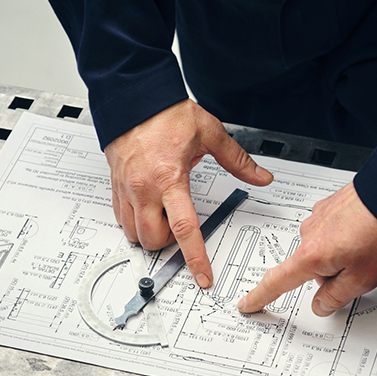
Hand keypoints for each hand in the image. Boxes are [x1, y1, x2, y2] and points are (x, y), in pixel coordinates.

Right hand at [105, 99, 272, 287]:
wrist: (134, 98)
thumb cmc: (166, 113)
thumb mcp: (209, 133)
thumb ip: (238, 161)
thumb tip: (261, 177)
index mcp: (169, 178)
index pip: (185, 229)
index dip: (195, 258)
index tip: (203, 276)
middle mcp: (144, 188)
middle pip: (153, 240)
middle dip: (169, 245)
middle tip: (182, 229)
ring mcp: (126, 189)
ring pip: (134, 234)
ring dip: (151, 235)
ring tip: (165, 216)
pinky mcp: (115, 186)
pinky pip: (121, 219)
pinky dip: (135, 223)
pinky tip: (148, 209)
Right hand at [237, 182, 376, 315]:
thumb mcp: (362, 279)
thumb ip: (336, 297)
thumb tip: (320, 305)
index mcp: (311, 255)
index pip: (277, 282)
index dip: (260, 297)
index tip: (247, 304)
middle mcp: (310, 233)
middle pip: (311, 268)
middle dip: (334, 276)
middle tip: (363, 273)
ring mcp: (320, 216)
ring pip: (326, 250)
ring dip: (345, 256)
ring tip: (373, 252)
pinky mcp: (333, 205)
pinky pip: (335, 231)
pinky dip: (349, 238)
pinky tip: (370, 237)